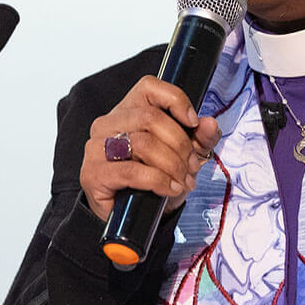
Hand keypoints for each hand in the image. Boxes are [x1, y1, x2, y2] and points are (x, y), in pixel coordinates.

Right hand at [80, 76, 221, 221]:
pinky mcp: (94, 173)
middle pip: (150, 117)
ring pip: (143, 143)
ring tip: (182, 180)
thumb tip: (210, 124)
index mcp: (128, 110)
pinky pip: (133, 171)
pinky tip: (169, 189)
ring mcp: (97, 147)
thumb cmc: (153, 179)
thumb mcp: (183, 155)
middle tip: (192, 165)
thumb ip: (199, 138)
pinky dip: (158, 181)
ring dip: (172, 165)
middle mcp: (108, 123)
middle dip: (180, 144)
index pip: (149, 87)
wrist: (133, 216)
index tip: (193, 122)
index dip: (175, 100)